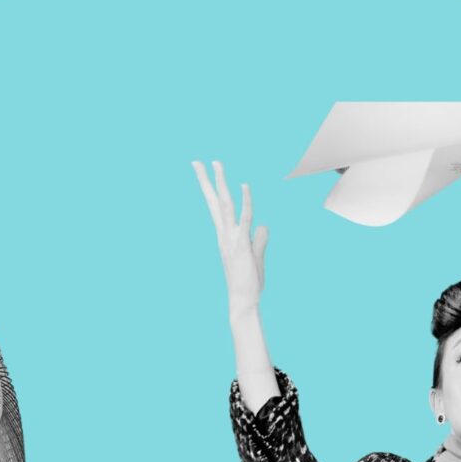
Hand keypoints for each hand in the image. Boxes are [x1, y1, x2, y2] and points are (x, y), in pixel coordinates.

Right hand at [193, 160, 268, 315]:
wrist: (243, 300)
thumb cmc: (248, 281)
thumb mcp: (255, 256)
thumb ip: (259, 239)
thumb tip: (264, 226)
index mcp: (225, 236)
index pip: (216, 208)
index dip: (209, 190)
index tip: (202, 172)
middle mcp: (224, 234)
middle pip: (214, 202)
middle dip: (206, 180)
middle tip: (196, 161)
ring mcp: (231, 239)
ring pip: (225, 205)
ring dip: (221, 183)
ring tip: (216, 163)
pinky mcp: (241, 245)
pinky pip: (244, 218)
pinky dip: (245, 201)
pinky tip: (245, 186)